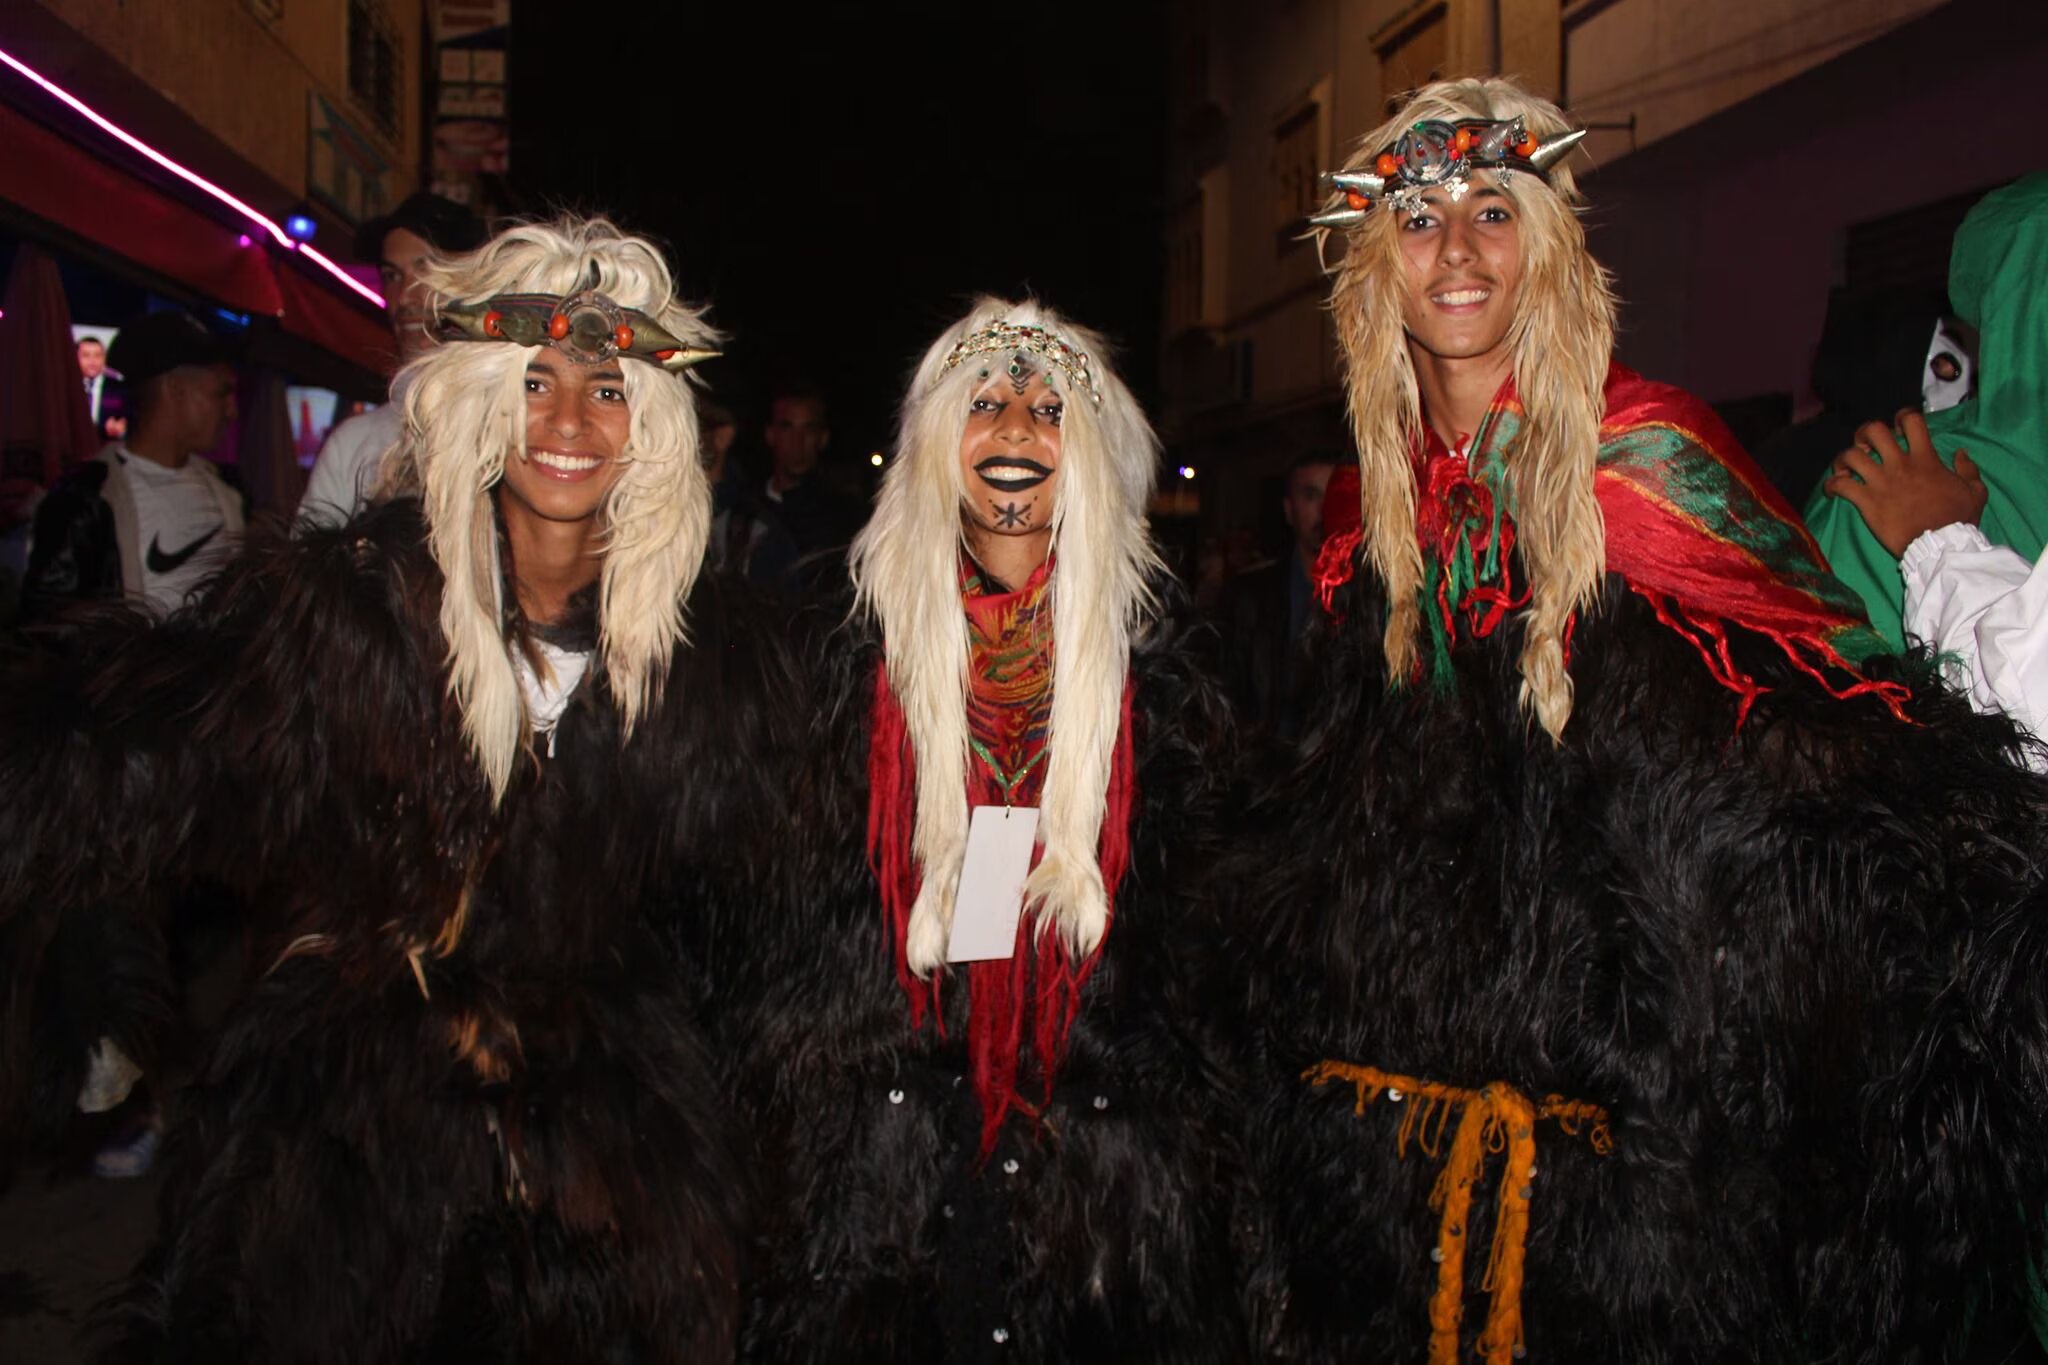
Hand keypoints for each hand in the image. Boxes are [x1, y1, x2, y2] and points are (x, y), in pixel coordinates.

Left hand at [1821, 408, 1985, 557]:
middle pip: (1873, 431)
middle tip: (1864, 446)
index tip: (1898, 428)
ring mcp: (1881, 482)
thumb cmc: (1959, 519)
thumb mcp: (1975, 491)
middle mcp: (1900, 465)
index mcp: (1925, 458)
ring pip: (1851, 456)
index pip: (1912, 420)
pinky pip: (1840, 486)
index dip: (1902, 417)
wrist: (1941, 545)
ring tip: (1844, 468)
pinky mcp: (1867, 502)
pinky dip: (1832, 485)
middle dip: (1864, 434)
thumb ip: (1968, 469)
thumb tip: (1960, 453)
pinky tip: (1833, 489)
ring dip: (1843, 459)